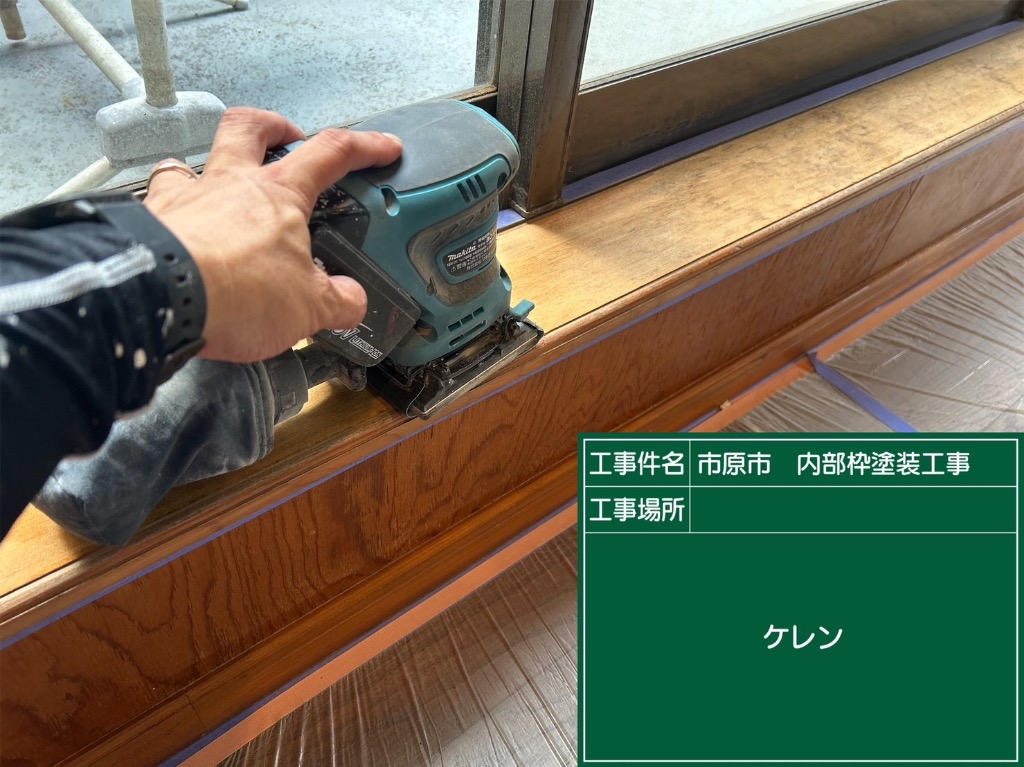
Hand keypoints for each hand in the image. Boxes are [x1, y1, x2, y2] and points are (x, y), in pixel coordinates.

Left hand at [143, 107, 402, 362]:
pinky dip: (170, 204)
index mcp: (278, 195)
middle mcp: (229, 184)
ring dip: (212, 161)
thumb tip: (352, 302)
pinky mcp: (150, 221)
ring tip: (221, 180)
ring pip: (197, 156)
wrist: (161, 298)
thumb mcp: (308, 307)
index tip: (382, 147)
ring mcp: (186, 198)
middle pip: (253, 128)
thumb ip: (336, 302)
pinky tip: (175, 223)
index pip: (332, 153)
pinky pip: (158, 197)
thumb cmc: (234, 290)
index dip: (363, 147)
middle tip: (287, 137)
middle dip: (275, 126)